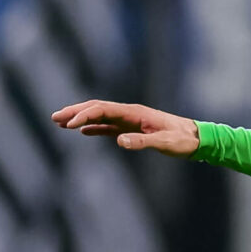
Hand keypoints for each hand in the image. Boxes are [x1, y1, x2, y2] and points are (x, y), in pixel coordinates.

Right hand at [52, 99, 201, 155]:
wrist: (197, 139)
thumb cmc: (183, 140)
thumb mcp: (165, 143)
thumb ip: (143, 142)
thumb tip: (120, 141)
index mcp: (135, 113)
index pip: (103, 109)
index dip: (85, 115)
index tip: (70, 124)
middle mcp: (130, 113)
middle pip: (97, 108)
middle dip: (75, 112)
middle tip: (54, 118)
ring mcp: (130, 121)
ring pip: (100, 116)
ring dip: (80, 118)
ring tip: (60, 123)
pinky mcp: (133, 129)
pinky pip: (108, 126)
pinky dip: (94, 127)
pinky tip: (82, 132)